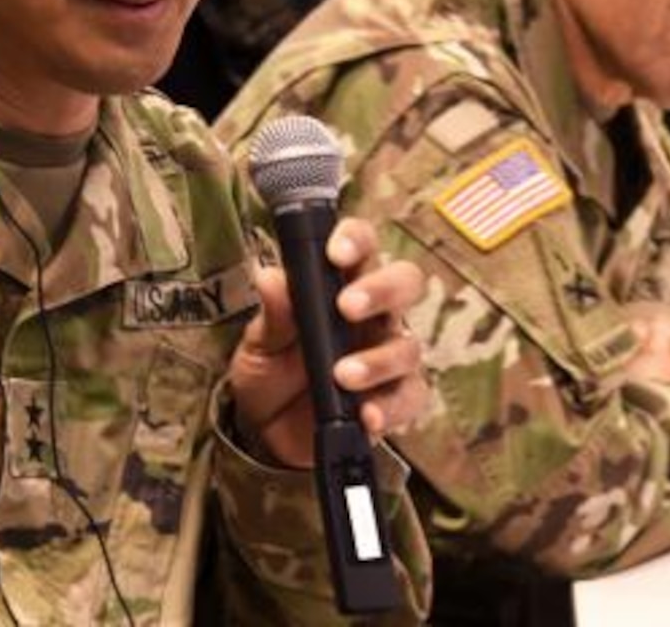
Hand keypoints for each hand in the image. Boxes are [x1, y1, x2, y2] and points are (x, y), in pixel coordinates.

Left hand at [227, 217, 428, 467]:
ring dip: (378, 359)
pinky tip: (366, 413)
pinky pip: (409, 398)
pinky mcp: (394, 400)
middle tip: (347, 306)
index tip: (335, 253)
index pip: (363, 246)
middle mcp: (374, 315)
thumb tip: (269, 277)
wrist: (265, 430)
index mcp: (340, 285)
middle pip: (404, 283)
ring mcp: (387, 357)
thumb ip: (273, 313)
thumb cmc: (268, 370)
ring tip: (342, 374)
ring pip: (407, 345)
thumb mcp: (260, 341)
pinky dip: (390, 406)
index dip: (356, 240)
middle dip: (382, 289)